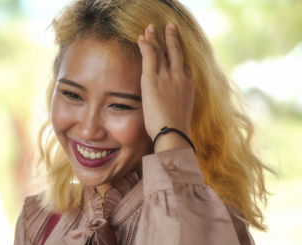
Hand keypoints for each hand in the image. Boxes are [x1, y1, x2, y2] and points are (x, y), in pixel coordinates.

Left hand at [138, 23, 194, 150]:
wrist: (173, 132)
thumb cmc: (176, 129)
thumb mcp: (182, 112)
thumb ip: (178, 102)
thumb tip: (172, 107)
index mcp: (189, 84)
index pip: (182, 65)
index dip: (176, 55)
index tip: (172, 49)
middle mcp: (180, 76)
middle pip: (175, 52)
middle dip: (171, 37)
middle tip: (169, 26)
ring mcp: (167, 76)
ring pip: (161, 51)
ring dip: (155, 38)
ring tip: (150, 29)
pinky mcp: (152, 79)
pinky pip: (149, 56)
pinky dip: (146, 45)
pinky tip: (141, 38)